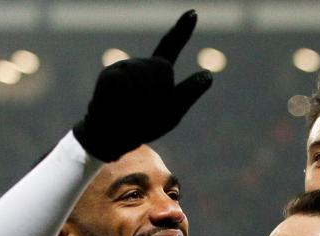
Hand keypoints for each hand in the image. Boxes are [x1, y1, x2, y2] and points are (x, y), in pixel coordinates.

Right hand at [73, 10, 213, 161]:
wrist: (114, 138)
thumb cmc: (142, 127)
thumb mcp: (171, 114)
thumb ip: (188, 93)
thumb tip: (208, 75)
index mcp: (156, 73)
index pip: (171, 46)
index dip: (183, 29)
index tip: (194, 13)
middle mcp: (140, 65)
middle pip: (163, 69)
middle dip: (161, 95)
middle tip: (147, 112)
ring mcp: (125, 68)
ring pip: (145, 78)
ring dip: (143, 103)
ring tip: (132, 112)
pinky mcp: (110, 75)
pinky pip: (127, 86)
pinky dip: (128, 104)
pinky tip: (119, 109)